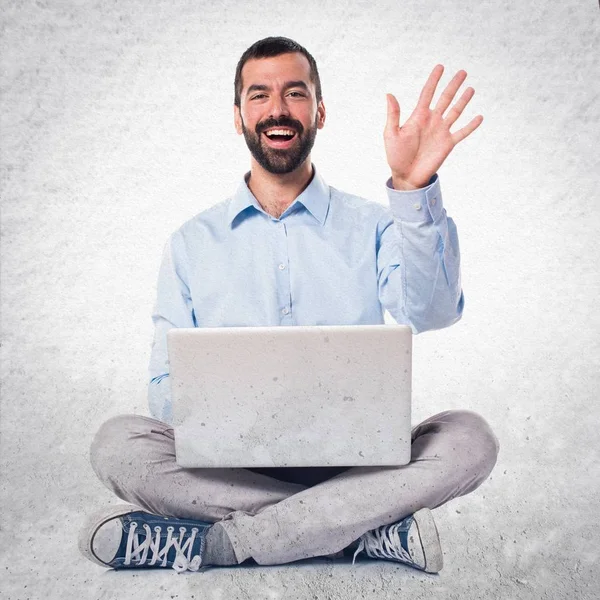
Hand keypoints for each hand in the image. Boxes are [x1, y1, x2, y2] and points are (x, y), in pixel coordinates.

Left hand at [385, 65, 482, 189]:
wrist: (406, 176)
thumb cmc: (396, 156)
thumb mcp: (391, 134)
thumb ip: (393, 115)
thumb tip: (389, 94)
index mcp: (418, 117)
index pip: (427, 93)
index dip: (434, 80)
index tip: (440, 67)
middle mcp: (432, 121)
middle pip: (445, 98)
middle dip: (453, 85)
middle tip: (462, 72)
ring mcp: (441, 131)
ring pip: (455, 111)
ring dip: (463, 100)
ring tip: (471, 89)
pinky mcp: (448, 144)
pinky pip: (462, 132)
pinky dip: (471, 126)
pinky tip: (479, 117)